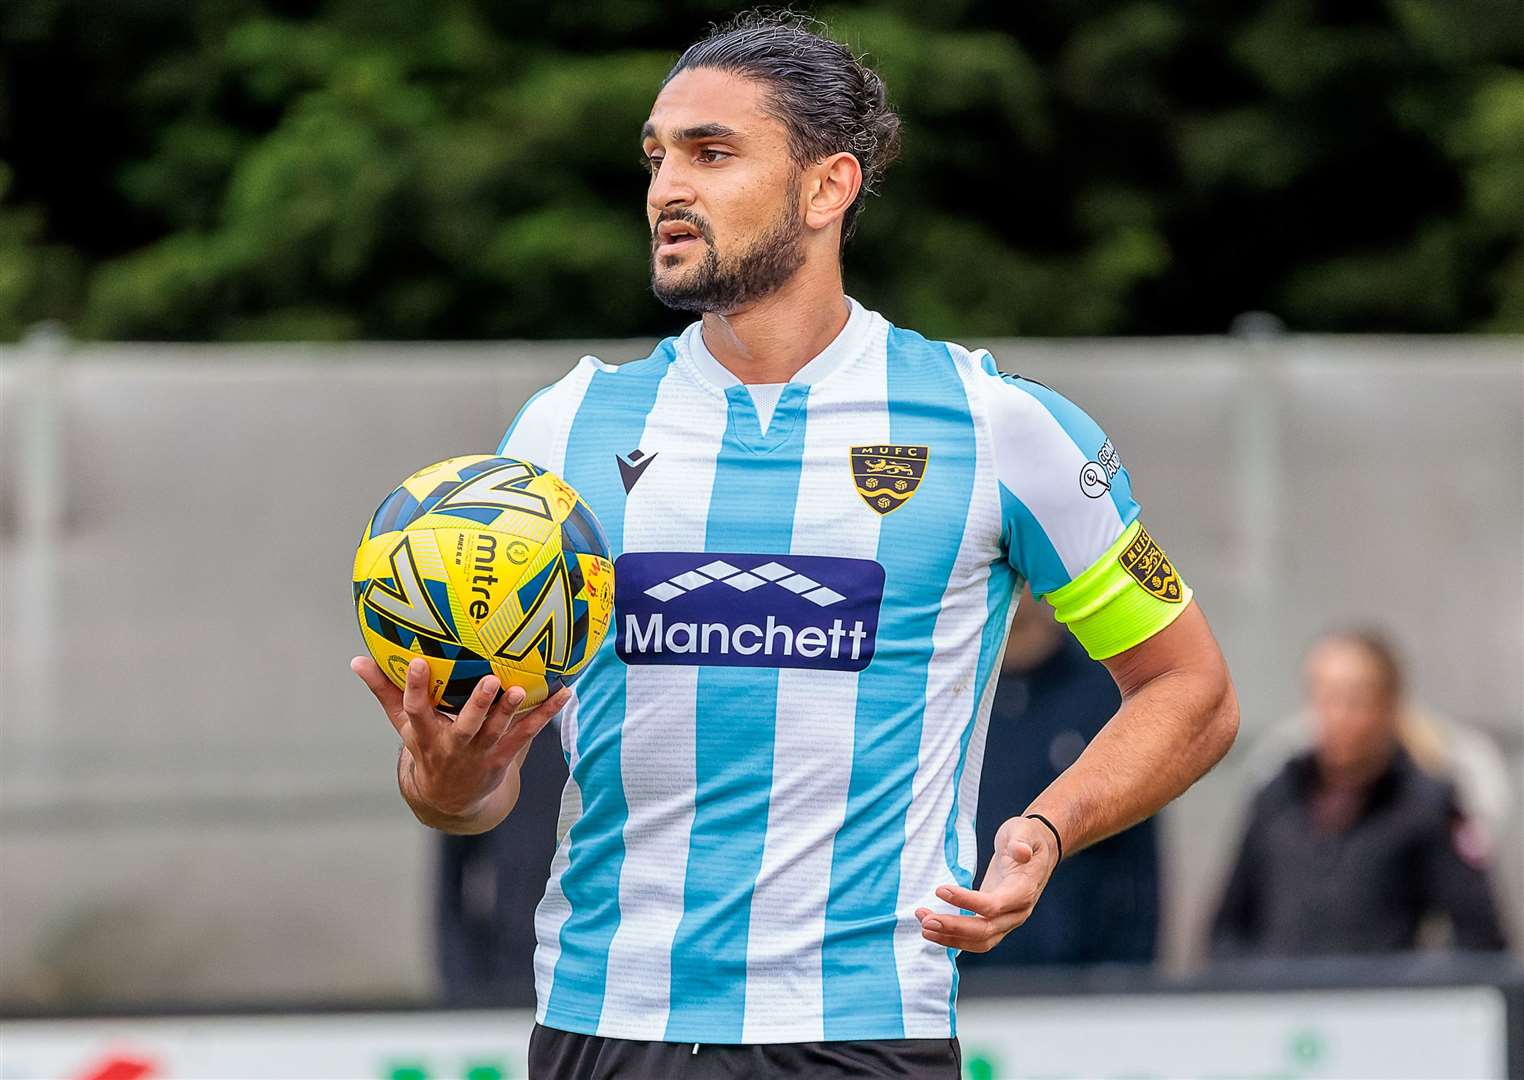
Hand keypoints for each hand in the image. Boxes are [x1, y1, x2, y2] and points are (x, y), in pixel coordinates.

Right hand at [351, 655, 569, 817]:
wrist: (449, 799)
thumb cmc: (426, 747)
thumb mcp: (403, 724)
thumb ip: (384, 690)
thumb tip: (356, 659)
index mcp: (425, 734)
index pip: (415, 709)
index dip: (414, 687)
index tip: (415, 661)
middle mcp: (454, 745)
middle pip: (466, 725)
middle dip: (478, 705)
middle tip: (491, 680)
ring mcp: (481, 753)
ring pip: (498, 731)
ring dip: (511, 711)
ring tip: (522, 689)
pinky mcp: (504, 757)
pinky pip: (528, 734)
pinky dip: (546, 713)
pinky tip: (565, 693)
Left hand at [915, 815, 1059, 952]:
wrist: (1037, 850)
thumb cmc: (1027, 837)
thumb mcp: (1024, 831)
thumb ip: (1021, 841)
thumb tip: (1021, 852)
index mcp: (1025, 889)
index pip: (995, 905)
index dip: (967, 901)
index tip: (940, 889)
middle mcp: (1018, 911)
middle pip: (985, 930)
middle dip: (954, 928)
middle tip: (926, 921)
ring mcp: (1008, 920)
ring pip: (980, 940)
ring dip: (951, 938)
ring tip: (924, 928)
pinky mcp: (996, 921)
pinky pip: (976, 938)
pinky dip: (954, 938)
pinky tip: (934, 932)